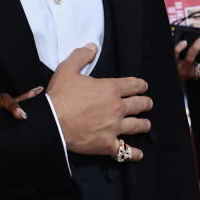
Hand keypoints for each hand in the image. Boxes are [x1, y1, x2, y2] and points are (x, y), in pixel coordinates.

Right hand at [46, 44, 151, 159]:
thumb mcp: (67, 69)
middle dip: (145, 103)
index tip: (143, 86)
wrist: (51, 121)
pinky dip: (134, 153)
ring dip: (144, 124)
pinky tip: (139, 153)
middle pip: (140, 105)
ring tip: (145, 124)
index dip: (141, 85)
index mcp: (110, 89)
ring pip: (138, 126)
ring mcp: (114, 127)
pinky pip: (126, 150)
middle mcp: (117, 108)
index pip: (134, 84)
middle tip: (147, 103)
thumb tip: (93, 46)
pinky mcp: (108, 144)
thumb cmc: (59, 95)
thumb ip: (81, 55)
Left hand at [174, 36, 199, 80]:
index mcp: (196, 73)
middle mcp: (186, 70)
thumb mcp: (197, 71)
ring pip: (185, 57)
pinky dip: (179, 48)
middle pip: (193, 61)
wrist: (172, 78)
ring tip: (195, 40)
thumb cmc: (186, 72)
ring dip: (191, 48)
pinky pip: (174, 54)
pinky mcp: (172, 60)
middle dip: (198, 50)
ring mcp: (178, 65)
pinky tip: (183, 42)